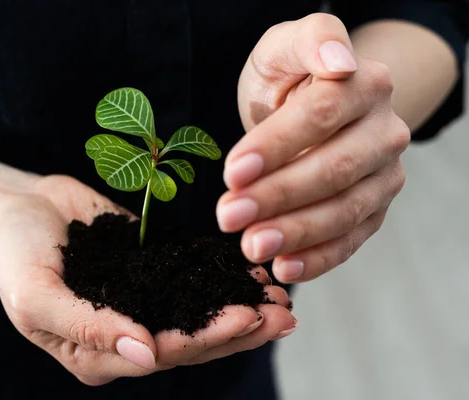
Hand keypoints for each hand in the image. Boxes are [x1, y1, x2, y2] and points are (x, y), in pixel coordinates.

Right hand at [0, 174, 295, 385]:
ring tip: (281, 296)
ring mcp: (139, 300)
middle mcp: (125, 332)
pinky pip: (188, 275)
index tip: (248, 318)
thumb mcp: (37, 296)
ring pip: (197, 311)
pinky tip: (250, 270)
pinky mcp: (148, 268)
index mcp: (97, 354)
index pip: (163, 353)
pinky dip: (219, 275)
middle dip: (238, 327)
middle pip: (191, 339)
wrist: (13, 208)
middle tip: (284, 314)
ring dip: (239, 305)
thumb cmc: (14, 255)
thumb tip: (146, 355)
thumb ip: (88, 328)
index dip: (207, 337)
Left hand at [217, 13, 409, 282]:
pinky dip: (318, 259)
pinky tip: (284, 268)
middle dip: (278, 197)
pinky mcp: (374, 210)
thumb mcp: (285, 47)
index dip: (276, 147)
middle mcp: (384, 131)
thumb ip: (311, 39)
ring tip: (251, 246)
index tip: (232, 172)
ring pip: (344, 210)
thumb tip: (339, 62)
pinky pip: (350, 240)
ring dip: (295, 234)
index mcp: (365, 84)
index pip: (321, 116)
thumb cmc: (289, 77)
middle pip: (334, 169)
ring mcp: (383, 175)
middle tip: (228, 216)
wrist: (310, 106)